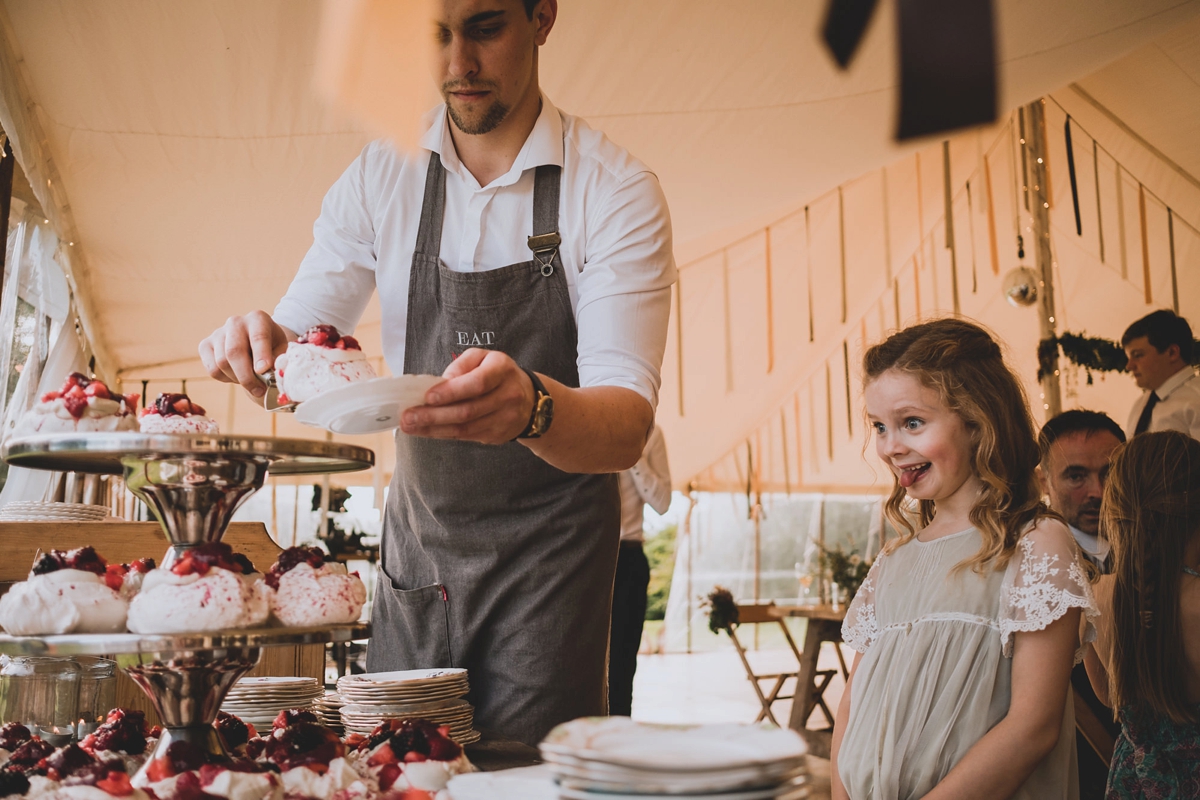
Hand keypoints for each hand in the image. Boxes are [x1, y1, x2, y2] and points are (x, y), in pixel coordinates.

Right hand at [198, 312, 293, 396]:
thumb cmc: (272, 348)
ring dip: (238, 379)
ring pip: (222, 363)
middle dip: (246, 376)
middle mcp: (236, 322)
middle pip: (234, 351)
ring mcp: (218, 333)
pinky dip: (225, 379)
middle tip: (259, 390)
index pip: (258, 336)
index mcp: (258, 319)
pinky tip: (236, 375)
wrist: (257, 344)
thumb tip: (273, 373)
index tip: (263, 370)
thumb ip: (279, 360)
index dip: (260, 354)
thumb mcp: (282, 351)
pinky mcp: (205, 345)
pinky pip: (212, 369)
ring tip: (252, 382)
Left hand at [400, 348, 534, 443]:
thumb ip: (461, 365)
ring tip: (410, 426)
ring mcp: (505, 418)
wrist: (530, 401)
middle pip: (468, 410)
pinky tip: (425, 431)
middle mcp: (508, 395)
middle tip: (408, 417)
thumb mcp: (483, 357)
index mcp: (502, 370)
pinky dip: (443, 434)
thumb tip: (441, 383)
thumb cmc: (498, 374)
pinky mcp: (498, 435)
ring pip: (465, 428)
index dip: (452, 392)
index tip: (427, 397)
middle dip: (434, 415)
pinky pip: (467, 436)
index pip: (478, 383)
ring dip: (434, 428)